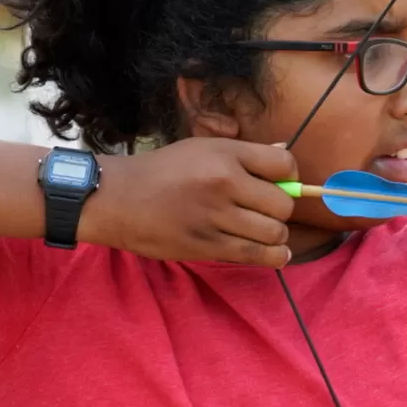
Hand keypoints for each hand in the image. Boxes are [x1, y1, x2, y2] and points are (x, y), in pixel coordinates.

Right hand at [81, 138, 297, 266]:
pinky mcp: (207, 246)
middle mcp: (224, 182)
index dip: (290, 177)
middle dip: (280, 211)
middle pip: (284, 204)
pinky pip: (258, 256)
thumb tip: (285, 157)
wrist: (116, 199)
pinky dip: (273, 257)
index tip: (279, 185)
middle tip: (263, 212)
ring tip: (261, 232)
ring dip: (274, 236)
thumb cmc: (162, 172)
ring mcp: (216, 216)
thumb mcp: (200, 148)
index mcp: (225, 154)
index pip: (284, 164)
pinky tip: (273, 253)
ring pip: (274, 233)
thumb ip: (244, 155)